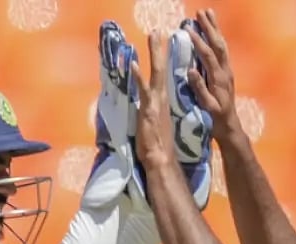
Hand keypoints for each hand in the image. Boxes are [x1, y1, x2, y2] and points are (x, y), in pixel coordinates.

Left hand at [130, 31, 175, 167]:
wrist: (161, 159)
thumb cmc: (159, 146)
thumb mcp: (157, 124)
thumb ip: (153, 112)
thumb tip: (149, 106)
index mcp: (164, 101)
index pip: (163, 76)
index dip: (161, 60)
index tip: (161, 44)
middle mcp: (161, 98)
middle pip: (161, 69)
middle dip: (159, 50)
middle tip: (157, 32)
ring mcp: (156, 103)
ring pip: (156, 73)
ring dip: (154, 54)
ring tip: (153, 35)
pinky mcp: (149, 109)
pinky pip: (143, 89)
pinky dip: (137, 76)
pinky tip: (132, 64)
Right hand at [186, 9, 241, 139]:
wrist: (229, 126)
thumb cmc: (216, 119)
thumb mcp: (207, 107)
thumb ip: (199, 89)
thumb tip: (191, 70)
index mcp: (219, 79)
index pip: (208, 56)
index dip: (199, 42)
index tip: (188, 30)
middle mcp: (225, 72)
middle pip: (218, 45)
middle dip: (209, 27)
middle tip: (200, 12)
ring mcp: (227, 71)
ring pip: (221, 45)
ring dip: (215, 28)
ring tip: (208, 14)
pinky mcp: (226, 73)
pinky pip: (222, 51)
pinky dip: (217, 37)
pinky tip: (212, 31)